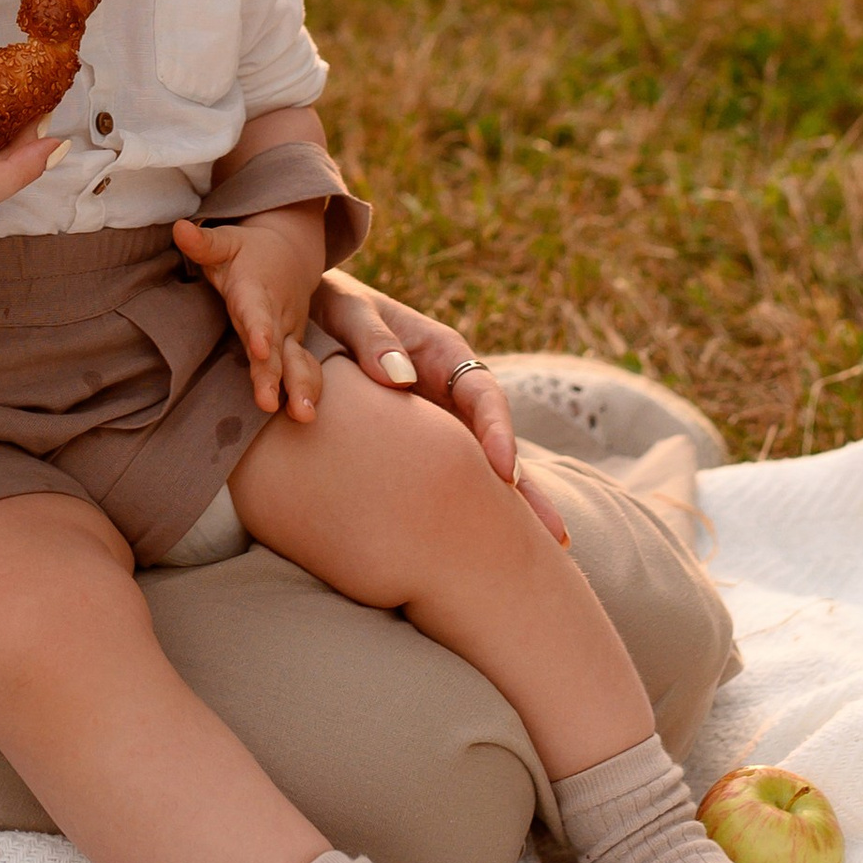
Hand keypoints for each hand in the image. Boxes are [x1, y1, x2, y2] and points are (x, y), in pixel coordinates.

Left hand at [172, 210, 327, 420]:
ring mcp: (288, 333)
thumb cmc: (248, 252)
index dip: (259, 330)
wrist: (291, 252)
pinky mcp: (294, 346)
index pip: (256, 312)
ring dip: (302, 387)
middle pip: (276, 347)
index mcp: (256, 290)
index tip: (260, 347)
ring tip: (303, 416)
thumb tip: (178, 228)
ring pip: (298, 362)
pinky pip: (305, 369)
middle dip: (275, 374)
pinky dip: (309, 390)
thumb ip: (204, 242)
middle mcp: (276, 315)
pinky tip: (305, 417)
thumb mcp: (227, 241)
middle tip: (270, 401)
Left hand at [305, 271, 570, 544]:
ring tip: (541, 555)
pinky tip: (475, 554)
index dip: (498, 431)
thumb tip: (398, 379)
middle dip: (525, 489)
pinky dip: (466, 511)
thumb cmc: (333, 306)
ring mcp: (437, 422)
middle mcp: (449, 390)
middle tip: (553, 536)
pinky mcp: (417, 445)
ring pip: (478, 469)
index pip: (483, 393)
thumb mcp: (350, 311)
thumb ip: (371, 337)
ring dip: (507, 511)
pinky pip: (446, 477)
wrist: (309, 312)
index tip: (504, 471)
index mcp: (443, 352)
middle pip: (496, 443)